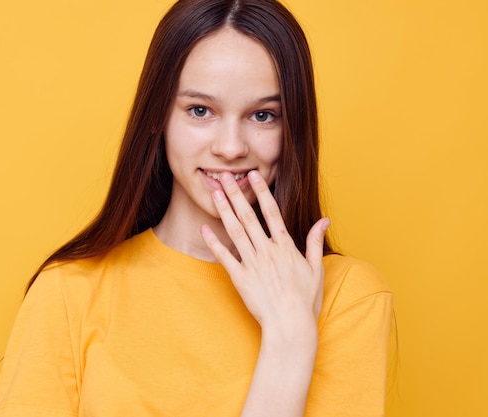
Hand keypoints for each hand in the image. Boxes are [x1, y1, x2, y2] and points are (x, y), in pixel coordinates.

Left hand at [200, 170, 329, 339]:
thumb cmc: (305, 299)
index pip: (271, 212)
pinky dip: (214, 242)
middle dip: (236, 194)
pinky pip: (224, 256)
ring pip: (235, 231)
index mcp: (285, 246)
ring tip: (214, 193)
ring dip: (224, 211)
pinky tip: (205, 228)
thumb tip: (324, 220)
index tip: (253, 175)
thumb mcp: (316, 268)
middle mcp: (267, 250)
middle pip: (249, 216)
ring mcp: (252, 263)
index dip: (262, 191)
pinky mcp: (240, 278)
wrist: (290, 325)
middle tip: (224, 176)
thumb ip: (316, 241)